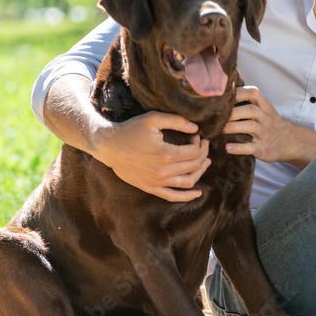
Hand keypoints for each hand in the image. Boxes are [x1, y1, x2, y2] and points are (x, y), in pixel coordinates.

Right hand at [91, 111, 210, 201]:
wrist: (109, 146)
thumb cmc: (131, 130)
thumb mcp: (154, 119)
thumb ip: (177, 121)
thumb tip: (195, 128)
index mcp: (166, 154)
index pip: (194, 151)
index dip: (199, 142)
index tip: (195, 135)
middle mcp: (164, 171)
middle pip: (194, 165)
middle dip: (202, 153)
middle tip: (203, 144)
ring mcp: (157, 182)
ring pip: (188, 181)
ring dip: (200, 172)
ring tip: (206, 162)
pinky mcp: (151, 188)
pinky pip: (173, 196)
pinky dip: (187, 196)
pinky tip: (198, 193)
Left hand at [223, 86, 297, 162]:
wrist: (290, 142)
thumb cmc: (269, 124)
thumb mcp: (265, 110)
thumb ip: (249, 102)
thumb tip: (224, 95)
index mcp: (265, 107)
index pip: (254, 93)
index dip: (239, 92)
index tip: (224, 95)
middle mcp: (266, 119)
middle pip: (251, 110)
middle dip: (234, 112)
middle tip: (217, 116)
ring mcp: (266, 134)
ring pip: (251, 127)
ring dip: (234, 127)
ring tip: (220, 130)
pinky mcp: (264, 149)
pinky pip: (251, 148)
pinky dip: (238, 148)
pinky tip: (227, 148)